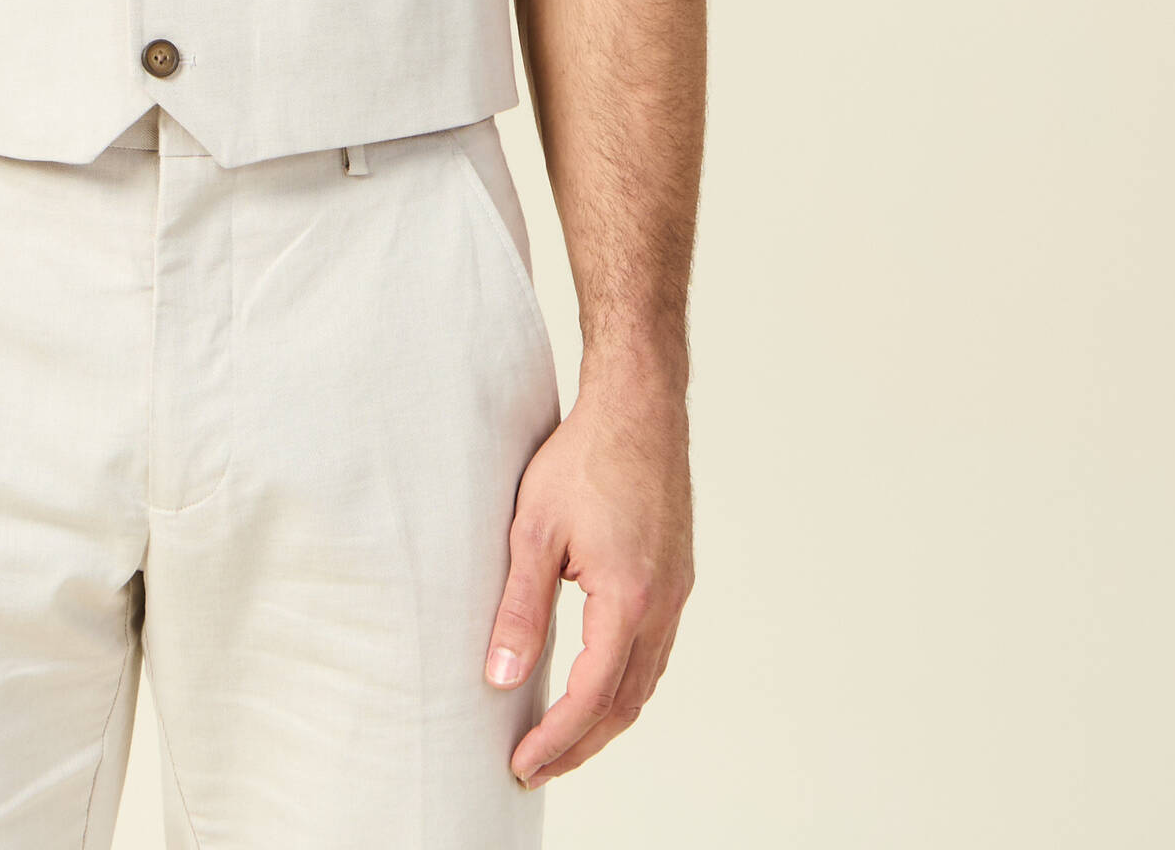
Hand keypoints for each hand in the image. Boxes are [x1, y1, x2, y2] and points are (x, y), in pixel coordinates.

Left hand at [485, 361, 694, 790]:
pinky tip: (594, 682)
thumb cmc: (583, 458)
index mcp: (628, 599)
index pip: (592, 697)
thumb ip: (518, 609)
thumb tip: (499, 677)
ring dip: (604, 718)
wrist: (638, 407)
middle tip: (535, 767)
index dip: (557, 740)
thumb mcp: (534, 530)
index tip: (522, 764)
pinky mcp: (676, 576)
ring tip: (559, 738)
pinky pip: (653, 651)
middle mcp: (662, 605)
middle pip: (624, 704)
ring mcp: (676, 592)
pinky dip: (622, 683)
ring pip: (644, 682)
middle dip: (580, 744)